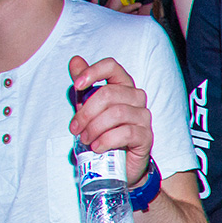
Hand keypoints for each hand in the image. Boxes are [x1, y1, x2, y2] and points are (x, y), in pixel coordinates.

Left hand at [69, 56, 154, 184]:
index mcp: (122, 86)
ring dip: (95, 127)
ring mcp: (144, 117)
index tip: (77, 86)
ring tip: (86, 139)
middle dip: (86, 111)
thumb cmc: (103, 131)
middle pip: (109, 93)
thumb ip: (83, 86)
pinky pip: (125, 133)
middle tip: (75, 128)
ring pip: (117, 113)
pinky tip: (97, 147)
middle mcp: (136, 98)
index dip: (93, 72)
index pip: (112, 67)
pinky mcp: (146, 137)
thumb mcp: (88, 108)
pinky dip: (106, 140)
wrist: (117, 162)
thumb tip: (75, 60)